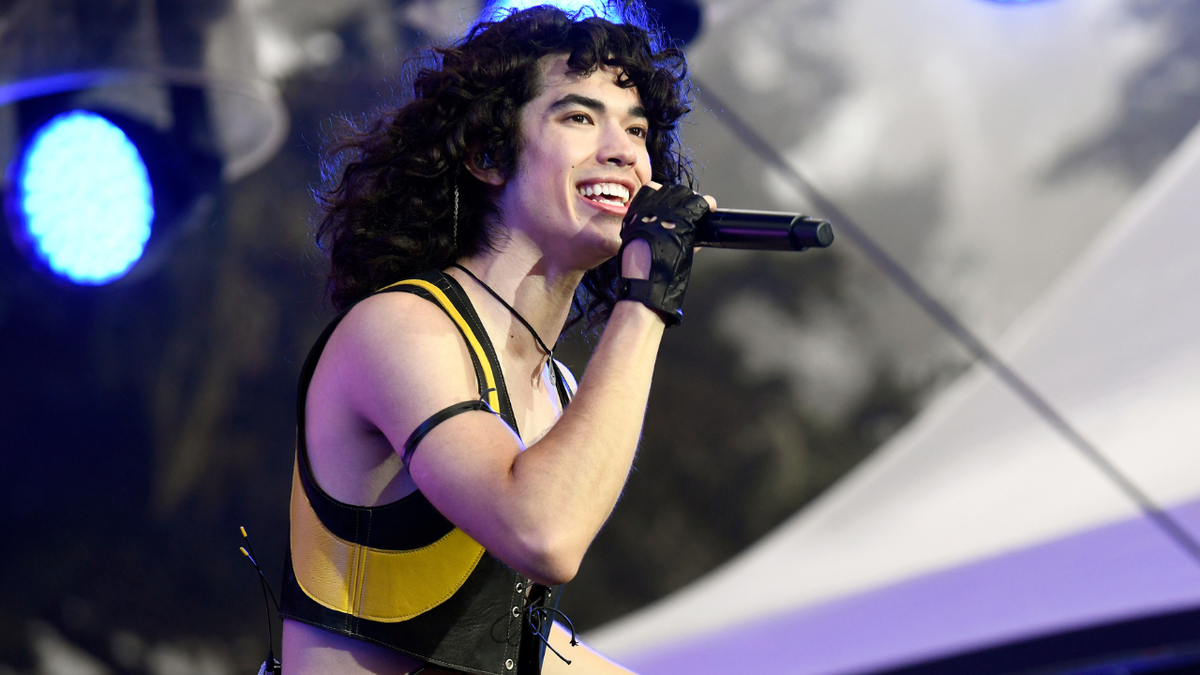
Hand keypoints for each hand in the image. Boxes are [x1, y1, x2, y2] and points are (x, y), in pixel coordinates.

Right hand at [617, 182, 714, 325]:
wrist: (644, 283)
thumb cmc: (639, 272)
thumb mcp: (636, 246)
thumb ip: (650, 235)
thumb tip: (669, 233)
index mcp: (635, 213)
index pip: (651, 189)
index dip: (664, 194)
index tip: (672, 201)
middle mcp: (650, 209)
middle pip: (670, 190)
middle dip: (682, 197)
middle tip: (690, 206)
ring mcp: (667, 212)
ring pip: (685, 194)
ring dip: (694, 200)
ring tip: (701, 208)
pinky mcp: (683, 220)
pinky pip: (700, 203)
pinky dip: (707, 204)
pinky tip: (711, 208)